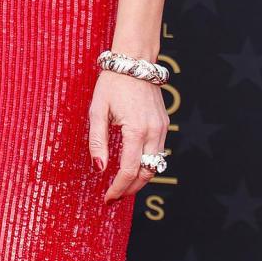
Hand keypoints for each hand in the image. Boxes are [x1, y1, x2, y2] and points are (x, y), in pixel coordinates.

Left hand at [88, 70, 168, 203]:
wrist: (134, 62)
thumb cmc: (112, 83)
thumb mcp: (97, 110)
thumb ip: (98, 140)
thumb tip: (99, 168)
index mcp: (135, 130)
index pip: (129, 171)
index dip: (118, 188)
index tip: (108, 198)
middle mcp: (153, 132)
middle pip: (146, 174)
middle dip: (130, 189)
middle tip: (114, 196)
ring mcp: (162, 128)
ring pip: (155, 165)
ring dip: (140, 179)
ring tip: (122, 186)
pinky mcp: (164, 124)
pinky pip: (158, 152)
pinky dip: (147, 164)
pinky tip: (132, 166)